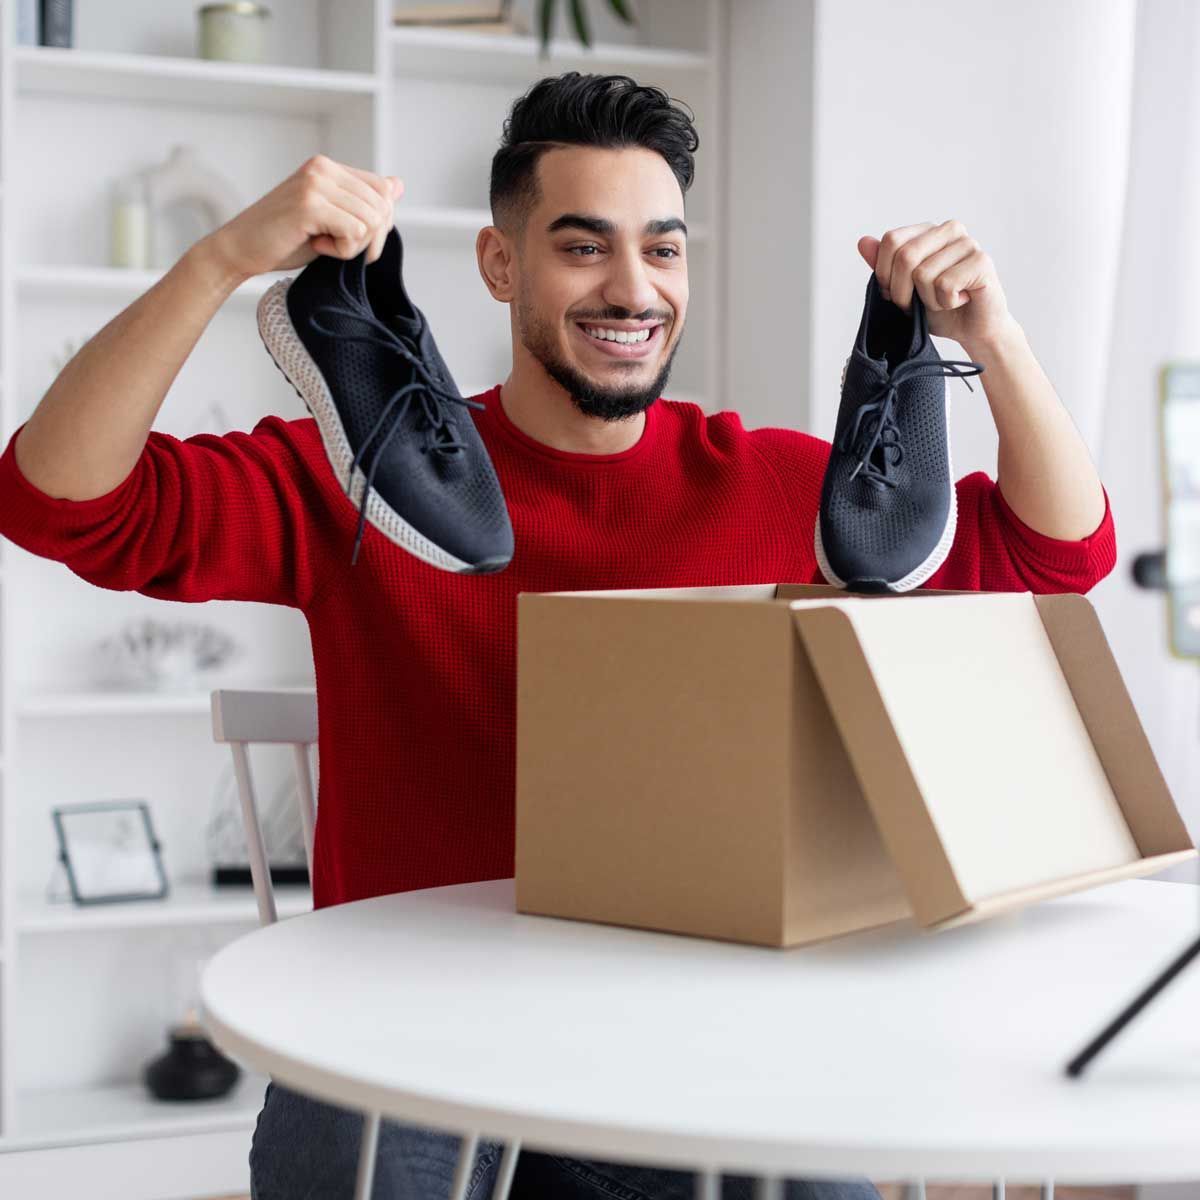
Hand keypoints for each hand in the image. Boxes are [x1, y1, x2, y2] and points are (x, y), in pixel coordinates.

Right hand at [204, 155, 403, 280]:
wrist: (241, 249)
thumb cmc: (285, 238)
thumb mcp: (331, 219)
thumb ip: (362, 202)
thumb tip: (398, 185)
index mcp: (329, 167)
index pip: (384, 191)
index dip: (380, 224)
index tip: (351, 239)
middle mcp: (323, 167)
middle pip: (383, 206)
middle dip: (370, 238)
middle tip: (339, 247)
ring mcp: (316, 183)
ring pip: (372, 221)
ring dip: (354, 246)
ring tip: (324, 245)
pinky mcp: (310, 204)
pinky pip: (355, 232)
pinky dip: (342, 251)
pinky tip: (316, 246)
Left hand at [857, 220, 1011, 348]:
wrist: (971, 330)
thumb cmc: (938, 308)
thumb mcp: (901, 289)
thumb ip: (883, 266)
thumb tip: (863, 241)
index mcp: (927, 231)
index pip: (891, 240)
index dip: (886, 274)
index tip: (897, 294)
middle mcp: (949, 230)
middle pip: (905, 256)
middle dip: (902, 292)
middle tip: (919, 304)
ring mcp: (967, 243)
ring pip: (923, 274)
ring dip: (928, 300)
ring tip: (944, 300)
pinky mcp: (981, 261)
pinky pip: (945, 285)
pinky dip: (946, 303)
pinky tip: (960, 300)